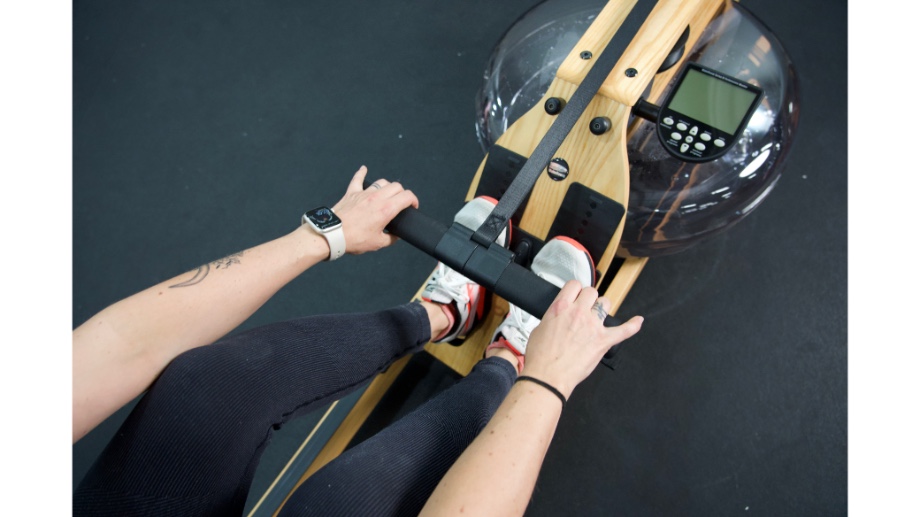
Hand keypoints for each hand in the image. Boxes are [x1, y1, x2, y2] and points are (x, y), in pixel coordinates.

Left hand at [331, 166, 418, 253]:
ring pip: (381, 182)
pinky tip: (364, 169)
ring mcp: (364, 193)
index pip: (407, 197)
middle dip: (402, 194)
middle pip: (396, 186)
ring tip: (388, 194)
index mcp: (386, 210)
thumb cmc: (354, 239)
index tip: (413, 206)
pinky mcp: (352, 193)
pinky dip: (361, 173)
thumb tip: (396, 236)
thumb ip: (390, 239)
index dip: (414, 200)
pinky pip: (357, 179)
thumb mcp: (377, 243)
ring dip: (388, 187)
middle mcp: (377, 198)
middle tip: (401, 203)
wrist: (332, 234)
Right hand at [521, 280, 643, 397]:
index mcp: (561, 308)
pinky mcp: (603, 341)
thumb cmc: (541, 357)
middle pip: (592, 292)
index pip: (574, 285)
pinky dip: (632, 325)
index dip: (576, 289)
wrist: (547, 376)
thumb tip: (559, 317)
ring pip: (605, 304)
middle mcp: (578, 313)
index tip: (576, 294)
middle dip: (588, 298)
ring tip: (597, 316)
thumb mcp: (539, 328)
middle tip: (585, 307)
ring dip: (601, 308)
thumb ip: (554, 317)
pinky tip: (637, 321)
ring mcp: (593, 326)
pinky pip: (623, 330)